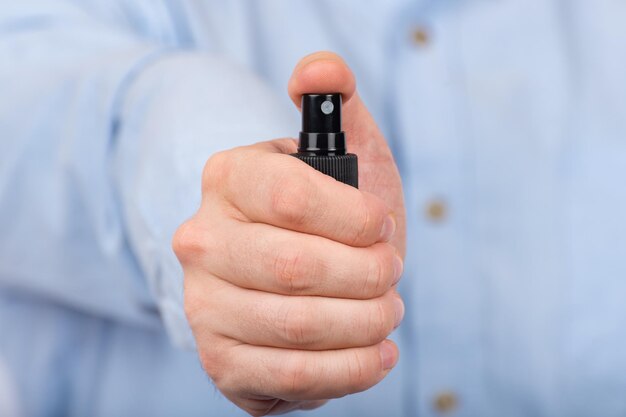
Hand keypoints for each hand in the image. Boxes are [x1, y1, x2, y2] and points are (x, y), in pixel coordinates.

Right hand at [173, 52, 406, 415]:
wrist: (294, 276)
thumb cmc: (328, 211)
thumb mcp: (343, 149)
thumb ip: (335, 97)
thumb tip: (320, 69)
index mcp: (227, 179)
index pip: (290, 197)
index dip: (355, 218)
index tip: (382, 227)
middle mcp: (202, 241)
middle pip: (296, 266)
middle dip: (368, 275)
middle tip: (390, 273)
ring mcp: (205, 305)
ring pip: (297, 324)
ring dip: (365, 322)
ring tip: (386, 310)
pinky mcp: (222, 361)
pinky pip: (290, 375)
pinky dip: (349, 371)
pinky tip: (376, 354)